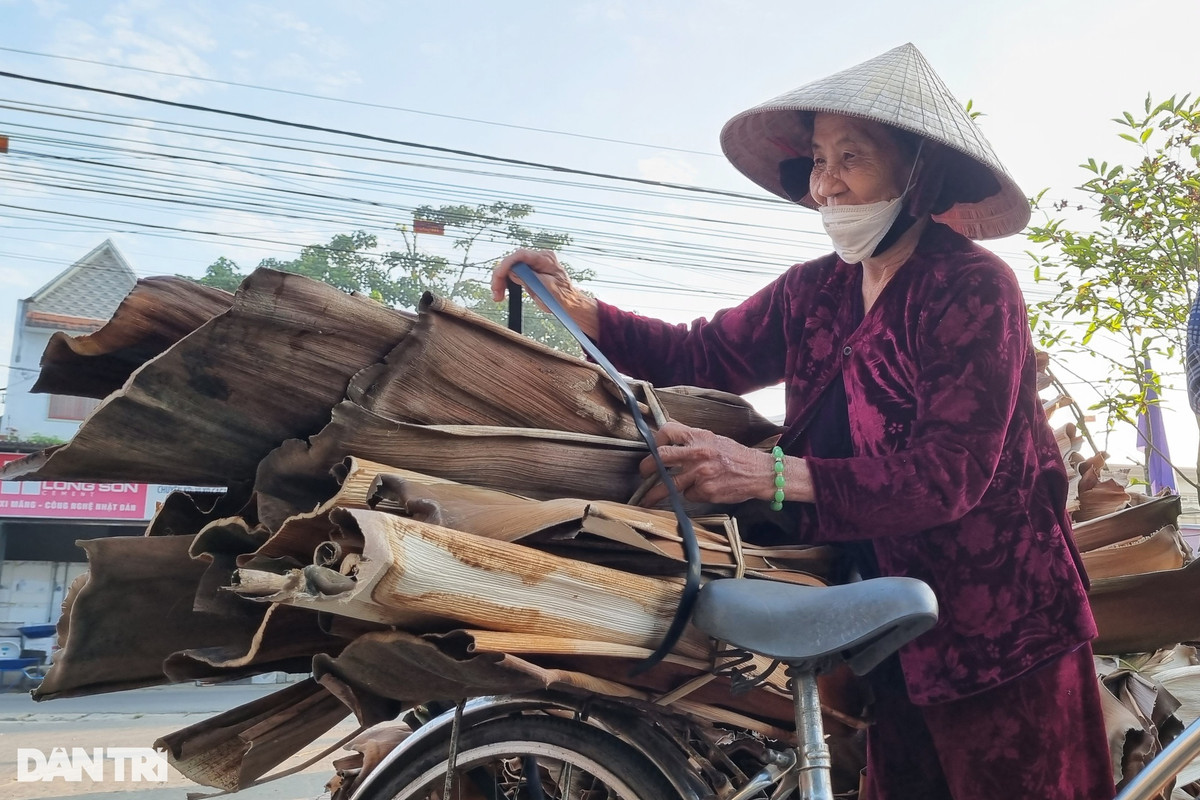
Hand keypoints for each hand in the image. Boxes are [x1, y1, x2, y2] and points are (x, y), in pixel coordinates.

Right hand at [491, 248, 598, 337]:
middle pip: (512, 261)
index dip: (507, 264)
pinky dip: (505, 283)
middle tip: (496, 292)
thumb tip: (513, 272)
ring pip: (509, 268)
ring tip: (498, 296)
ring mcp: (533, 264)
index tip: (499, 276)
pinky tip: (501, 293)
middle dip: (501, 276)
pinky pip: (512, 274)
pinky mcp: (529, 272)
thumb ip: (531, 279)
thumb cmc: (563, 298)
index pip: (521, 255)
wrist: (569, 304)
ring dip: (501, 281)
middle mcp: (538, 258)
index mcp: (546, 259)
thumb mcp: (548, 289)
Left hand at [637, 421, 774, 506]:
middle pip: (661, 457)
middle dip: (646, 467)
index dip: (656, 440)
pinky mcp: (706, 491)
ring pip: (669, 485)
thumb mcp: (713, 439)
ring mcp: (701, 474)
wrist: (758, 472)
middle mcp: (698, 453)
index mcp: (699, 436)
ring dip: (655, 494)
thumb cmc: (734, 455)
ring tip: (646, 500)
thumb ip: (692, 439)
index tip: (653, 448)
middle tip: (643, 473)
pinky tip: (701, 490)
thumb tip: (667, 438)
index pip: (668, 431)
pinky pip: (688, 495)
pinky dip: (690, 494)